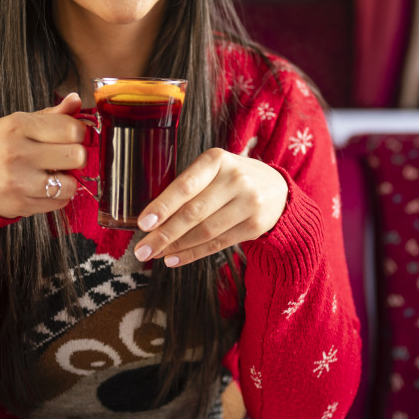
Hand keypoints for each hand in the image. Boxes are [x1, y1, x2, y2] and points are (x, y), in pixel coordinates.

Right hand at [0, 93, 89, 217]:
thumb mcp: (17, 125)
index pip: (71, 129)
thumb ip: (51, 115)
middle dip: (77, 157)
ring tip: (54, 175)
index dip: (80, 133)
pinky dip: (58, 197)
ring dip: (68, 181)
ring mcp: (19, 180)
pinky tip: (44, 188)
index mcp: (17, 125)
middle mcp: (17, 151)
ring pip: (71, 183)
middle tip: (65, 158)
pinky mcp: (21, 203)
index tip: (74, 137)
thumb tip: (76, 100)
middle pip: (77, 155)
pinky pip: (60, 202)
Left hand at [132, 148, 288, 266]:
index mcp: (217, 159)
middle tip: (141, 249)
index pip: (185, 186)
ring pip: (205, 231)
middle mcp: (236, 179)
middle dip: (163, 234)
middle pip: (193, 213)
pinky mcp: (256, 225)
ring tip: (156, 254)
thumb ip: (187, 187)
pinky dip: (193, 253)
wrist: (276, 188)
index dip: (163, 206)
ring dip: (176, 246)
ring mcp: (249, 203)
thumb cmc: (231, 178)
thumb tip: (152, 219)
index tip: (143, 224)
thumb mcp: (213, 169)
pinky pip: (218, 244)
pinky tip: (175, 258)